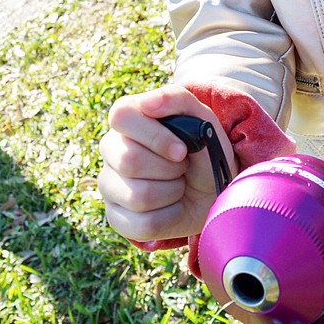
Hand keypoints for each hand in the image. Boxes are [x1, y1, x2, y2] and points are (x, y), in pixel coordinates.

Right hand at [98, 84, 236, 244]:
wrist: (214, 187)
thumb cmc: (202, 148)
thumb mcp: (200, 117)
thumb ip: (175, 99)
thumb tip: (147, 103)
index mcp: (126, 119)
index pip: (121, 117)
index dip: (155, 136)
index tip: (182, 150)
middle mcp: (110, 150)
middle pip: (130, 160)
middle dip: (170, 168)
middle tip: (183, 166)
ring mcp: (109, 185)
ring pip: (139, 196)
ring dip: (173, 192)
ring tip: (179, 184)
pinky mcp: (116, 217)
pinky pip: (142, 225)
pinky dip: (170, 216)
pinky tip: (173, 206)